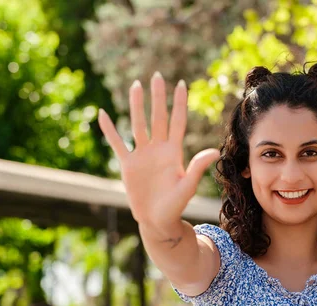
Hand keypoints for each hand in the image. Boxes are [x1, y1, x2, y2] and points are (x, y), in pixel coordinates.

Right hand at [98, 72, 219, 227]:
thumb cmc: (176, 205)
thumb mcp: (188, 185)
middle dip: (158, 98)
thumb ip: (198, 167)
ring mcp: (142, 155)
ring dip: (136, 106)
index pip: (177, 122)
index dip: (179, 104)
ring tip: (136, 85)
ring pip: (138, 125)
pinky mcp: (128, 164)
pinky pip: (117, 143)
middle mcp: (158, 149)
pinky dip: (109, 130)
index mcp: (174, 152)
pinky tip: (103, 114)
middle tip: (157, 76)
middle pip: (157, 118)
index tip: (181, 84)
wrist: (157, 220)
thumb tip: (213, 151)